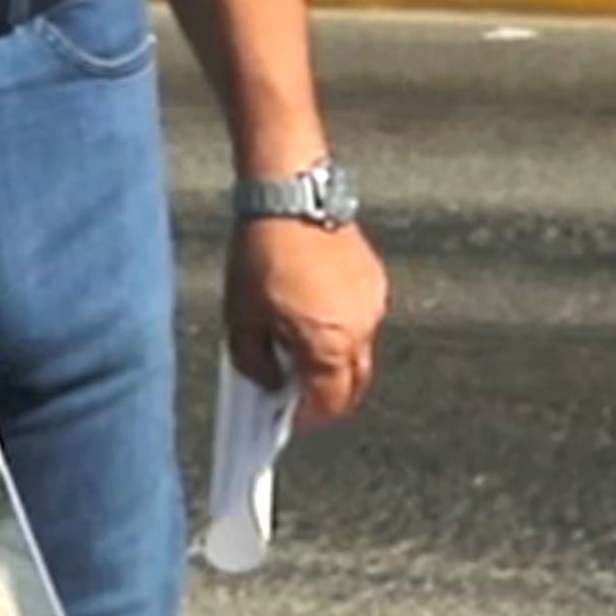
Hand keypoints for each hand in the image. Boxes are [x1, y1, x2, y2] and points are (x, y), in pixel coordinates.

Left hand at [227, 219, 383, 425]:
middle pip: (353, 385)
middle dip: (326, 395)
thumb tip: (269, 383)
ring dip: (335, 360)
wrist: (289, 197)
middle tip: (296, 391)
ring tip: (299, 344)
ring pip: (360, 352)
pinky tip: (312, 311)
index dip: (306, 417)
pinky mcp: (374, 280)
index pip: (328, 404)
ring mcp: (372, 304)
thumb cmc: (262, 254)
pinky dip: (343, 328)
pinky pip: (363, 320)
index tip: (289, 417)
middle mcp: (360, 329)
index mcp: (329, 346)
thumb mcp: (240, 319)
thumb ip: (254, 364)